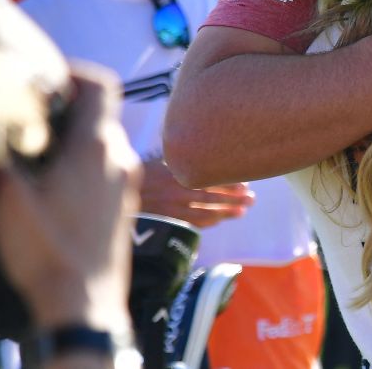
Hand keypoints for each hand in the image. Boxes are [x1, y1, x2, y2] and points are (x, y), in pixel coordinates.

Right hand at [0, 64, 141, 330]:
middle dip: (67, 111)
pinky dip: (85, 164)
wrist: (84, 300)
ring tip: (41, 158)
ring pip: (103, 142)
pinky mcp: (125, 204)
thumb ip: (8, 150)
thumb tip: (4, 125)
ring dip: (75, 140)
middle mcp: (120, 156)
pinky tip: (57, 187)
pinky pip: (108, 167)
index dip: (74, 73)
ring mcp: (128, 181)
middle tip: (33, 124)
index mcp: (95, 145)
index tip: (47, 82)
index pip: (101, 83)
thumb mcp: (9, 194)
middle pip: (99, 113)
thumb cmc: (47, 248)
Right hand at [139, 157, 254, 227]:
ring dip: (226, 213)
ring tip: (242, 212)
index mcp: (178, 172)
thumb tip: (208, 148)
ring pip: (205, 212)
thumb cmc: (144, 170)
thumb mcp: (163, 159)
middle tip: (252, 199)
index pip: (210, 179)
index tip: (245, 184)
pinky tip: (219, 220)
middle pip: (212, 196)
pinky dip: (207, 222)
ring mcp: (172, 207)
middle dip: (234, 199)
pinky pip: (192, 222)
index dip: (229, 183)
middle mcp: (177, 190)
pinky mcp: (168, 218)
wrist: (119, 188)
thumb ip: (184, 157)